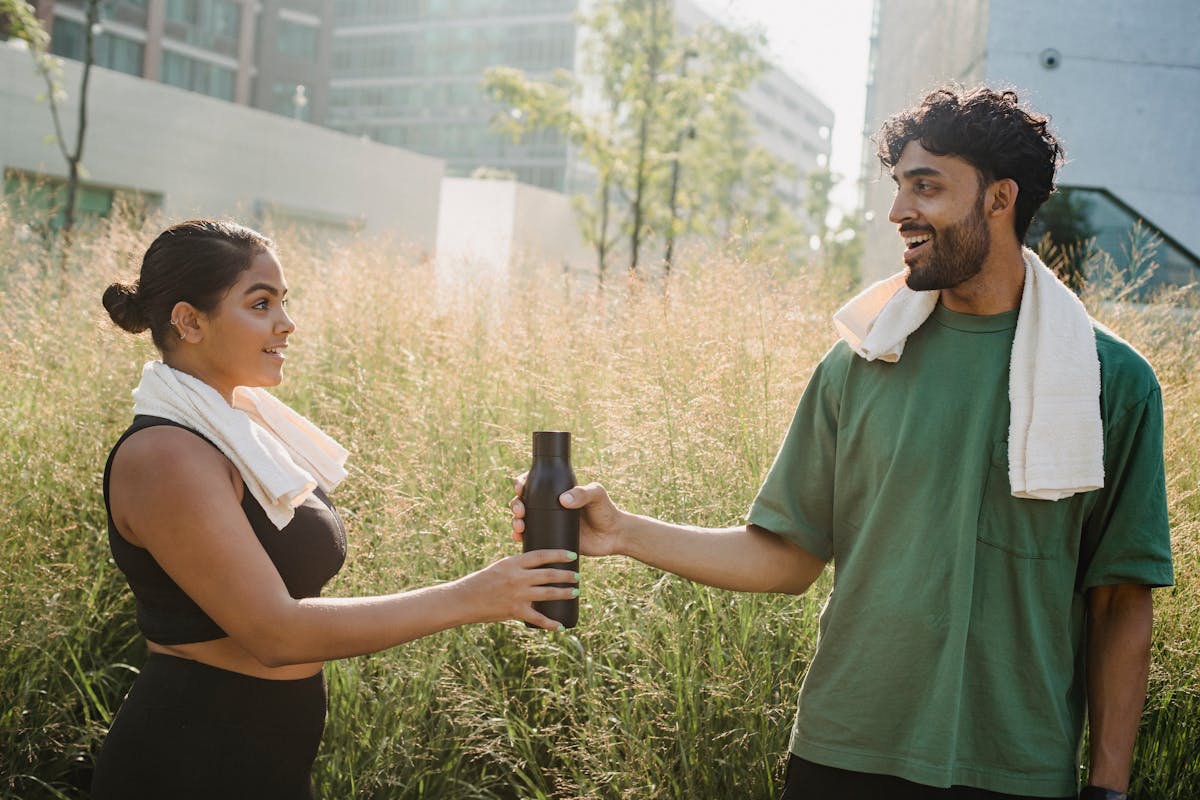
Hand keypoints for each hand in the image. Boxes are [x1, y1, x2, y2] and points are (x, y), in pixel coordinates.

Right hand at [455, 549, 579, 630]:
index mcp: (513, 563)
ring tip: (575, 592)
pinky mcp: (515, 611)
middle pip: (549, 574)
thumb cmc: (481, 582)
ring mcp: (517, 595)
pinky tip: (560, 626)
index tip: (572, 555)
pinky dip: (551, 623)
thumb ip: (518, 568)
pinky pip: (538, 618)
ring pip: (548, 593)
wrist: (463, 600)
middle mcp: (517, 577)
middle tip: (577, 576)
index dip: (559, 554)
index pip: (541, 555)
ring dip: (564, 593)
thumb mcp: (500, 568)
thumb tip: (538, 570)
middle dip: (566, 575)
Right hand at [511, 474, 623, 556]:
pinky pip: (531, 537)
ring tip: (520, 526)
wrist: (613, 536)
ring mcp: (548, 523)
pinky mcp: (550, 539)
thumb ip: (583, 494)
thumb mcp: (597, 496)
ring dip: (516, 521)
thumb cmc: (606, 511)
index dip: (522, 483)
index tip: (521, 488)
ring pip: (523, 519)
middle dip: (516, 504)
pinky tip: (519, 538)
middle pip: (524, 502)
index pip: (534, 483)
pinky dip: (521, 537)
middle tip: (520, 511)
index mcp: (557, 491)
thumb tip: (563, 499)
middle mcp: (549, 506)